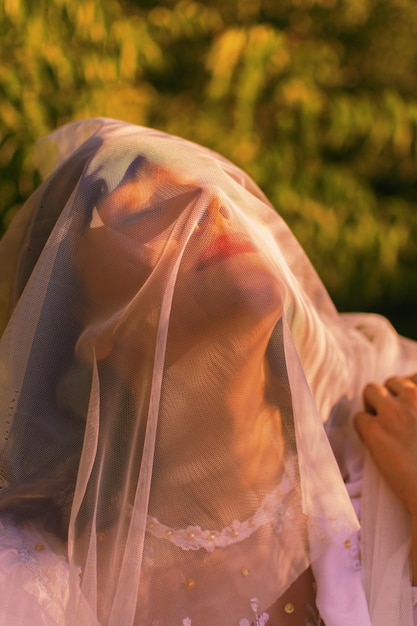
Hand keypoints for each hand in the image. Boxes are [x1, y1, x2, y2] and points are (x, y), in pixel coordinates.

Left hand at [354, 374, 416, 516]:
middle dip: (390, 397)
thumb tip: (410, 389)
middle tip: (393, 419)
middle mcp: (414, 399)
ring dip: (373, 405)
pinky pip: (359, 417)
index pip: (415, 378)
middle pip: (393, 382)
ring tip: (381, 425)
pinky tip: (375, 443)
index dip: (408, 392)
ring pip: (370, 390)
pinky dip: (364, 430)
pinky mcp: (375, 431)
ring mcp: (395, 413)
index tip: (407, 405)